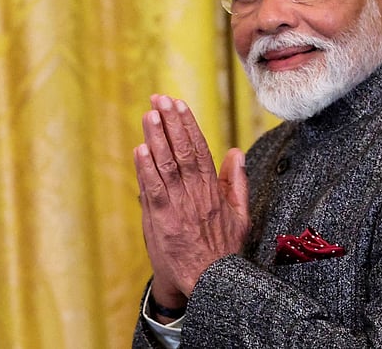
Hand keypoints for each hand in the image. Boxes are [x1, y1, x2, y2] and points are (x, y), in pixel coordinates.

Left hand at [134, 94, 249, 301]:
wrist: (210, 282)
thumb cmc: (223, 249)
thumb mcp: (240, 215)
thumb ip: (237, 182)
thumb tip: (237, 152)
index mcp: (213, 190)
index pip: (200, 149)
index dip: (189, 125)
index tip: (179, 104)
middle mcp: (196, 194)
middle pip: (182, 150)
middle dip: (171, 122)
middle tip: (160, 98)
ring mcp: (178, 206)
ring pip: (167, 165)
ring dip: (157, 138)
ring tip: (149, 114)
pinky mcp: (162, 220)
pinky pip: (154, 189)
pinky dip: (146, 169)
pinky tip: (141, 149)